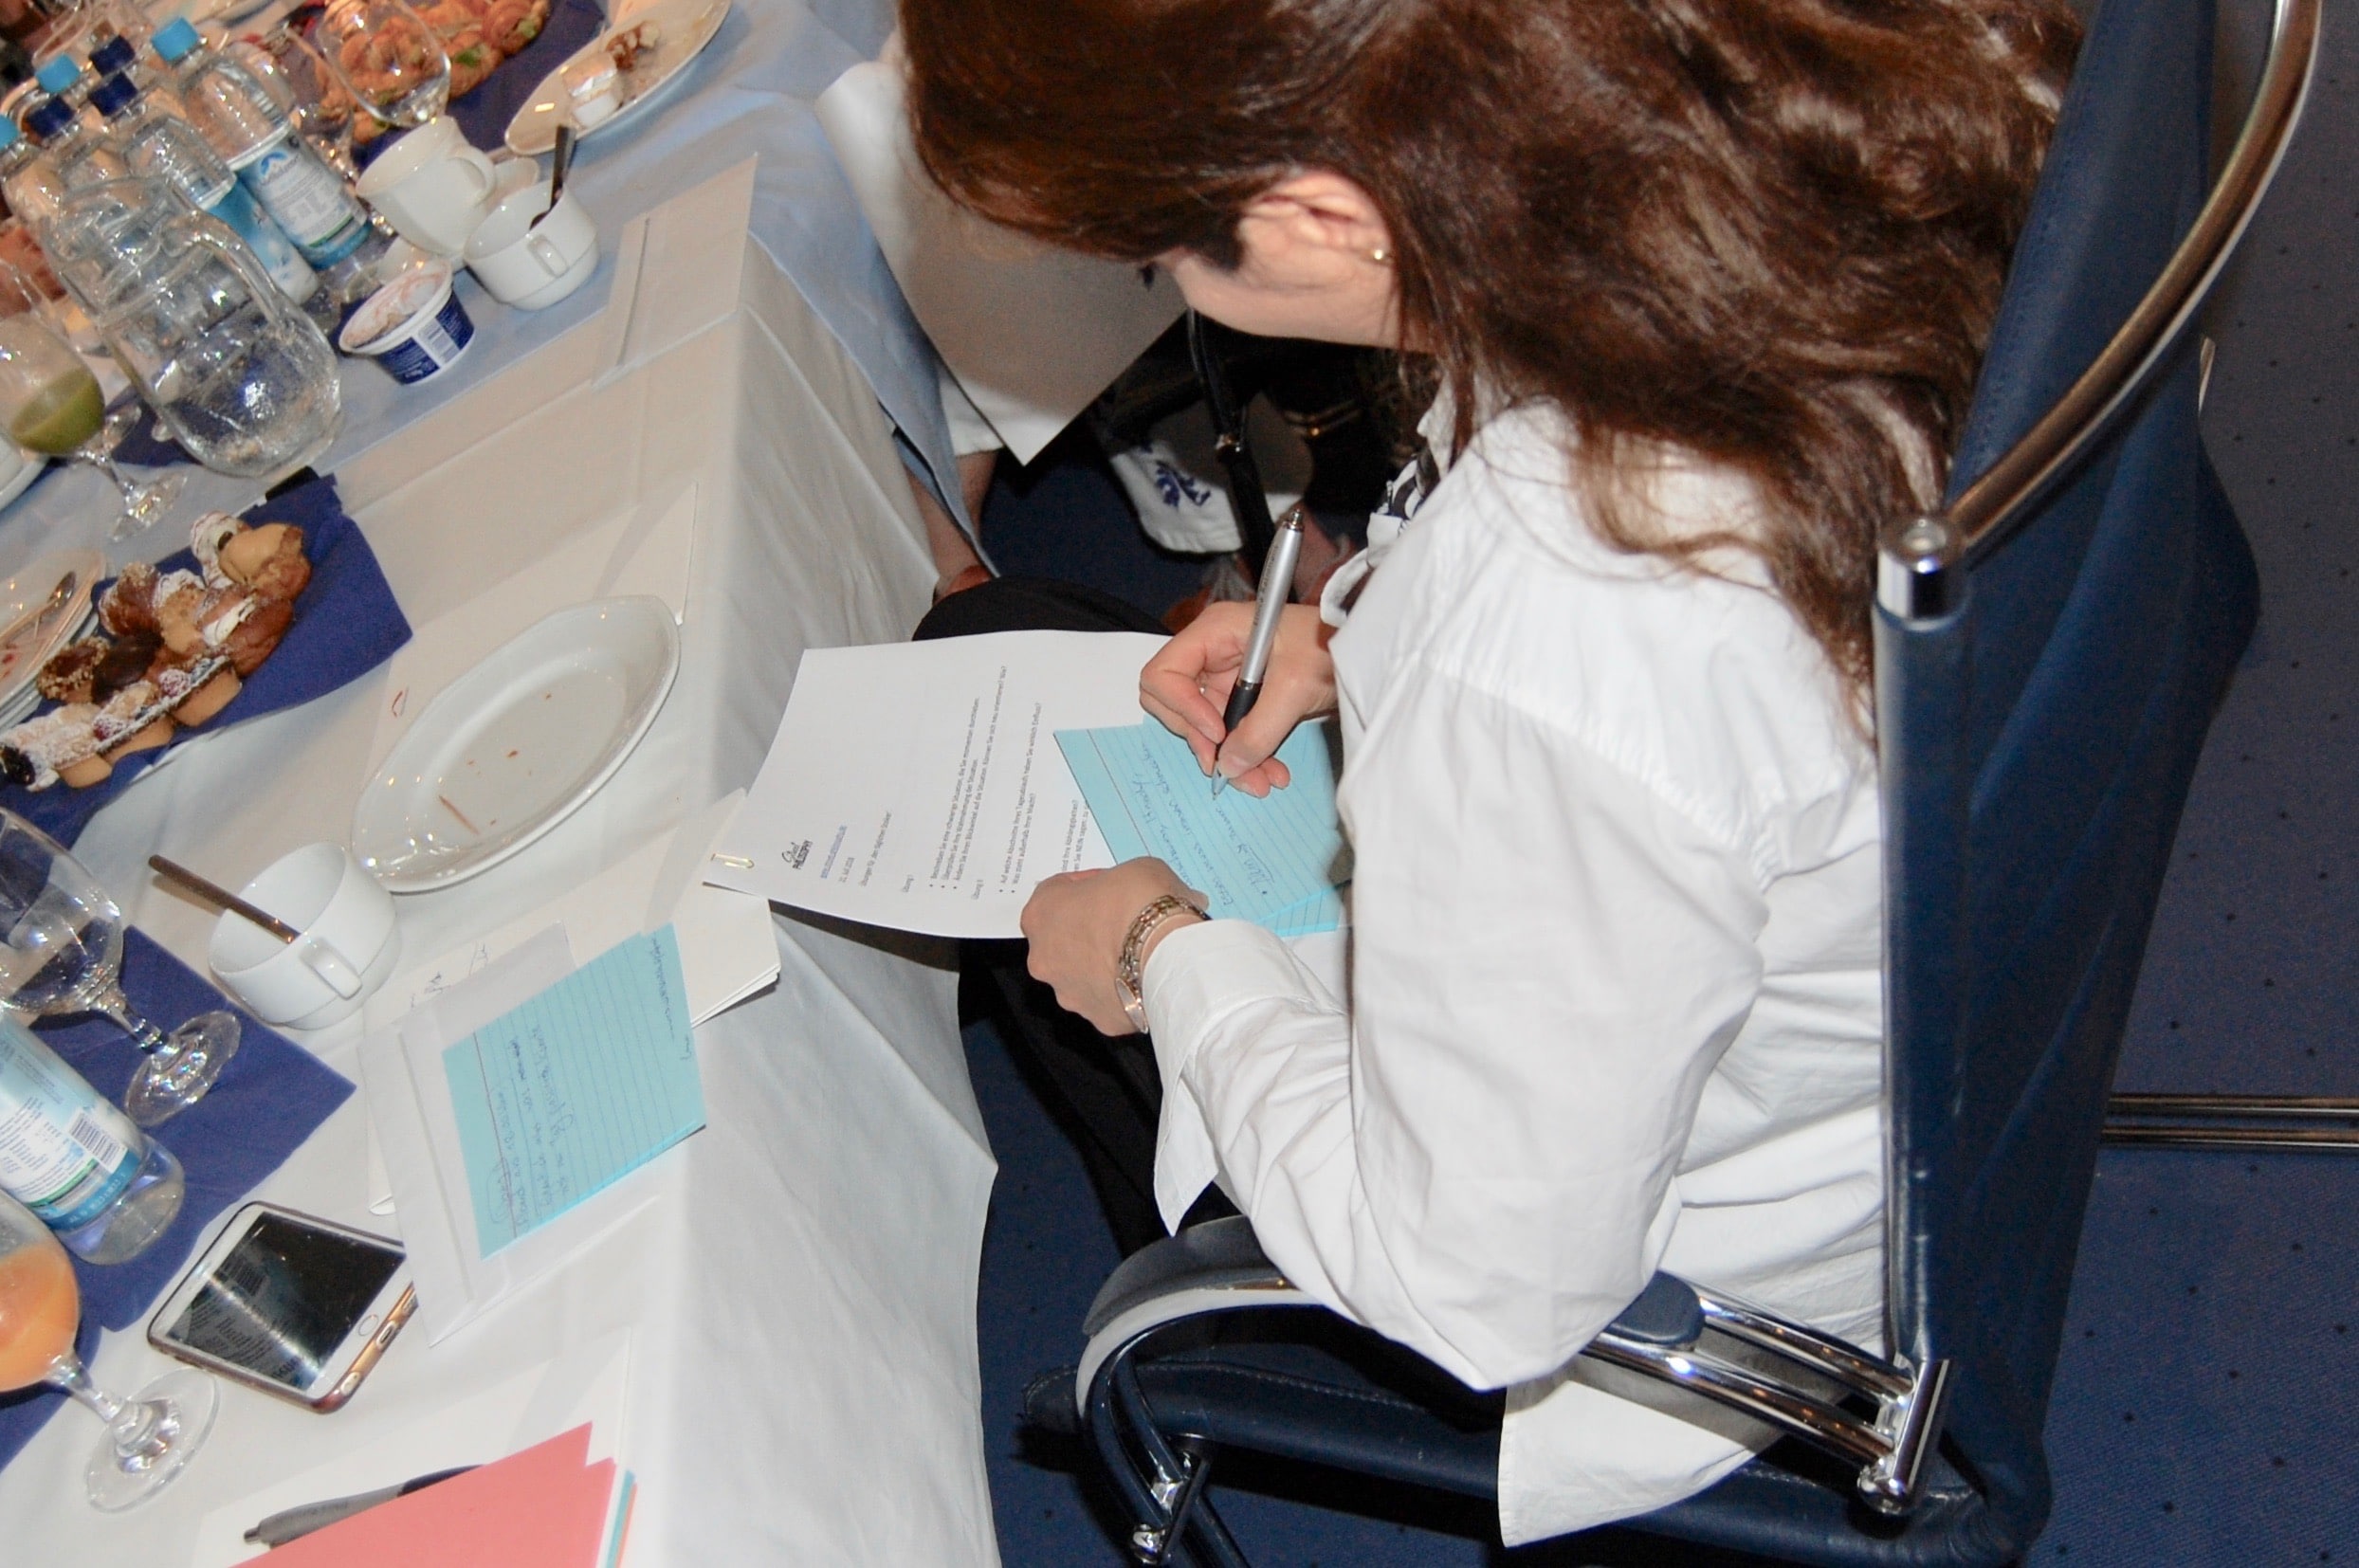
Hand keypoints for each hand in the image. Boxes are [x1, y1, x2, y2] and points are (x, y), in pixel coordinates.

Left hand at [1022, 858, 1204, 1034]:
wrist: (1169, 955)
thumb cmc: (1142, 904)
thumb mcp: (1136, 869)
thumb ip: (1123, 882)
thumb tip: (1140, 895)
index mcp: (1041, 914)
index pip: (1056, 893)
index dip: (1086, 886)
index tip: (1108, 886)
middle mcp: (1044, 958)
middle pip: (1063, 940)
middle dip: (1090, 930)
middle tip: (1124, 921)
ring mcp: (1069, 994)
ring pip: (1083, 976)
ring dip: (1104, 964)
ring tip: (1140, 954)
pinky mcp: (1098, 1019)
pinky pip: (1110, 1001)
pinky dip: (1125, 991)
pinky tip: (1148, 978)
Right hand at [1140, 602, 1335, 797]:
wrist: (1365, 650)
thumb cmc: (1329, 645)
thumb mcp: (1294, 686)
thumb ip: (1259, 730)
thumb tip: (1228, 767)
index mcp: (1214, 634)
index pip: (1164, 674)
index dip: (1181, 707)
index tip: (1216, 732)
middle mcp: (1212, 655)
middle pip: (1175, 705)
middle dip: (1201, 741)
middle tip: (1227, 765)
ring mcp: (1227, 679)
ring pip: (1205, 729)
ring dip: (1229, 759)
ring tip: (1262, 781)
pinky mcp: (1246, 701)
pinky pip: (1232, 736)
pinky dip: (1246, 757)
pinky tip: (1271, 773)